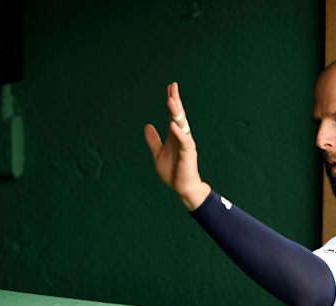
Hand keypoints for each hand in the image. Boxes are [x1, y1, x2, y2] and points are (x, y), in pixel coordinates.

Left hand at [144, 82, 210, 210]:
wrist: (182, 188)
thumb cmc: (173, 172)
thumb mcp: (157, 154)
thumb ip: (153, 140)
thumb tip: (147, 125)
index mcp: (174, 135)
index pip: (172, 115)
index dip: (172, 101)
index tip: (170, 87)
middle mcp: (181, 136)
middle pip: (178, 115)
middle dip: (175, 101)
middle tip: (173, 87)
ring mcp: (186, 144)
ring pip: (181, 125)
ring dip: (176, 113)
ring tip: (171, 100)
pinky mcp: (188, 153)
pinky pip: (183, 141)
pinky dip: (178, 132)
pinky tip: (172, 124)